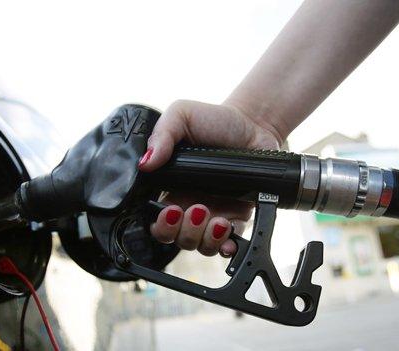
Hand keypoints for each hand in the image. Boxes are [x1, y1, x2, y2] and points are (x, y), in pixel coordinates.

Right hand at [138, 99, 280, 256]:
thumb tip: (145, 163)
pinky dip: (225, 247)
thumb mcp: (181, 115)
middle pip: (174, 238)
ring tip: (216, 218)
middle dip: (181, 232)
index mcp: (169, 187)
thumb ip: (160, 135)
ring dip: (204, 238)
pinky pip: (227, 245)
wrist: (254, 124)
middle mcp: (187, 205)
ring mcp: (212, 214)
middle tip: (195, 209)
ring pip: (199, 245)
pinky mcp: (236, 218)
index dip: (159, 223)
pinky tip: (226, 232)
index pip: (154, 218)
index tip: (169, 210)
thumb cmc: (214, 120)